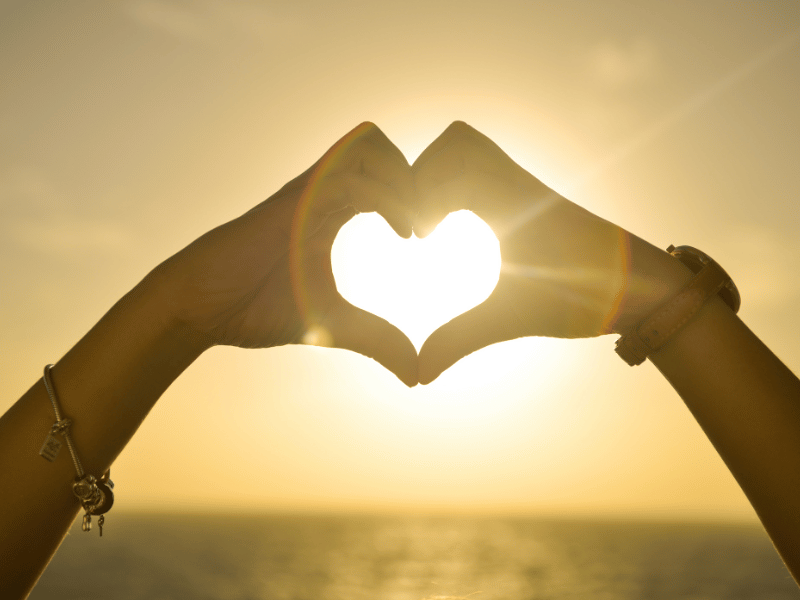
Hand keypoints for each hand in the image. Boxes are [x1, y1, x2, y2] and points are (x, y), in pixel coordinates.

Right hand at [150, 122, 418, 385]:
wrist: (200, 309)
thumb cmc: (255, 308)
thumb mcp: (333, 325)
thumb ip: (376, 340)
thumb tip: (415, 374)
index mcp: (331, 211)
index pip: (383, 175)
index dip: (414, 196)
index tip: (425, 237)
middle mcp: (321, 193)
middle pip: (382, 147)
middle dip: (416, 177)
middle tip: (427, 226)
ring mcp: (306, 191)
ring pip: (369, 145)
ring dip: (404, 178)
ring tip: (414, 227)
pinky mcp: (293, 200)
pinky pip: (349, 175)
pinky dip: (387, 195)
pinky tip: (400, 232)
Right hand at [413, 122, 690, 383]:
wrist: (647, 287)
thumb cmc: (588, 297)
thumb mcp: (515, 318)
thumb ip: (462, 340)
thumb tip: (420, 374)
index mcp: (514, 202)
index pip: (453, 167)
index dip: (420, 195)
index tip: (420, 239)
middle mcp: (520, 184)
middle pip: (459, 141)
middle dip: (424, 174)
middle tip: (421, 223)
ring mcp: (528, 187)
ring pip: (475, 148)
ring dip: (442, 175)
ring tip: (434, 222)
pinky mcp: (533, 198)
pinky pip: (489, 168)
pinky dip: (461, 184)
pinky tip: (459, 226)